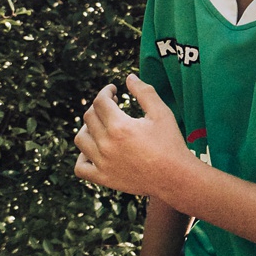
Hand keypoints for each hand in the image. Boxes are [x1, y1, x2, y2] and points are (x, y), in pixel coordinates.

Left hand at [74, 74, 189, 196]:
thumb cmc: (171, 143)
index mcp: (120, 126)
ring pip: (80, 139)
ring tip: (101, 125)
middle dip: (99, 106)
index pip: (100, 102)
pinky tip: (94, 150)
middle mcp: (106, 144)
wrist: (175, 177)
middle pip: (89, 117)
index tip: (113, 90)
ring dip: (88, 128)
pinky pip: (80, 167)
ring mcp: (102, 163)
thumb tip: (129, 77)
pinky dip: (82, 157)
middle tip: (111, 104)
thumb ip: (144, 92)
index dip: (105, 91)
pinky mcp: (103, 178)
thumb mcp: (162, 113)